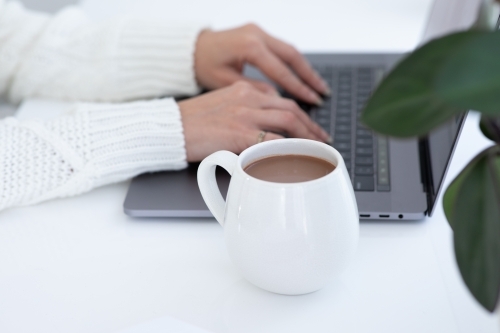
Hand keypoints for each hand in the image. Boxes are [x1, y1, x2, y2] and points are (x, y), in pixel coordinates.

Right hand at [178, 81, 330, 161]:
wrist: (169, 128)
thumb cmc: (190, 122)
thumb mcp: (220, 106)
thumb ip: (242, 111)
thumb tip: (260, 128)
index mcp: (243, 90)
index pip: (279, 99)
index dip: (298, 113)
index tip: (307, 125)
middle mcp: (247, 98)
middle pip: (290, 108)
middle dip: (310, 124)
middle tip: (321, 138)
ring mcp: (245, 115)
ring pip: (288, 120)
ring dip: (306, 135)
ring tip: (315, 148)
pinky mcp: (239, 133)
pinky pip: (273, 140)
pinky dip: (287, 148)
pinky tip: (296, 157)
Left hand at [194, 24, 329, 104]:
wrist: (190, 48)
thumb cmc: (203, 66)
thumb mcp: (226, 83)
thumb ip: (254, 90)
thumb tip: (277, 100)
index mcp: (249, 47)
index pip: (281, 71)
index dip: (299, 88)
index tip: (313, 101)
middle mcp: (257, 35)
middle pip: (292, 56)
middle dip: (309, 75)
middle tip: (323, 93)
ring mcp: (258, 31)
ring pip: (290, 50)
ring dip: (305, 68)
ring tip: (318, 86)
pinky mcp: (257, 33)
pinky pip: (281, 48)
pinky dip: (294, 62)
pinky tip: (302, 75)